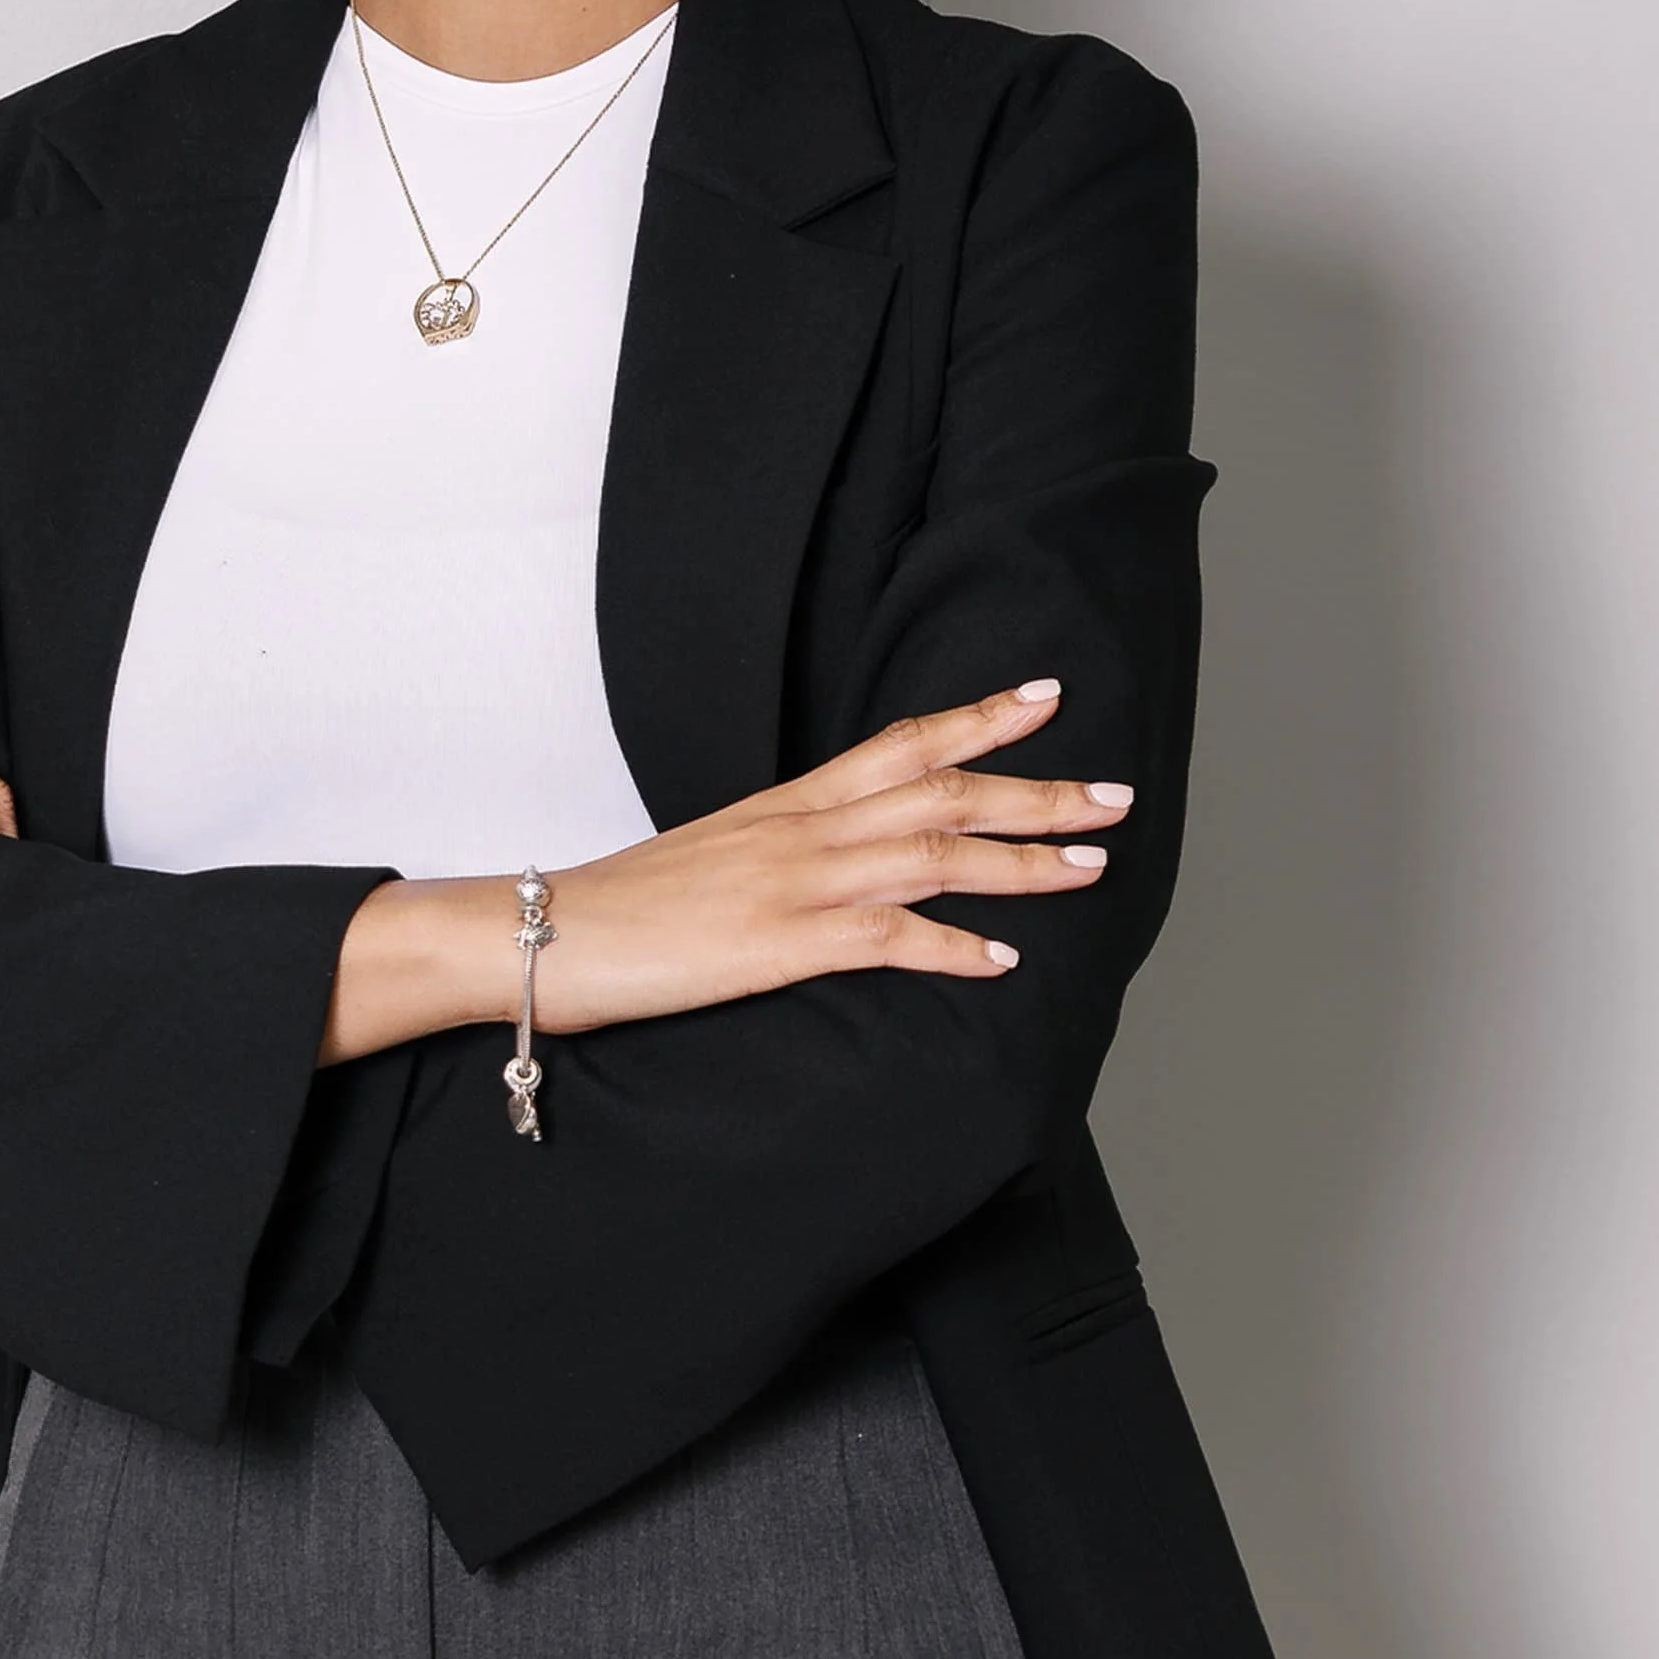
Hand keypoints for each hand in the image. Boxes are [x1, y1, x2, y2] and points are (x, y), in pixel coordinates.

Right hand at [323, 680, 1128, 1060]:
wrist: (544, 934)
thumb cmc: (623, 909)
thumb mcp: (713, 860)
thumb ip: (778, 854)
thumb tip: (829, 867)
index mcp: (787, 805)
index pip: (900, 744)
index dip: (978, 720)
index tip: (1043, 697)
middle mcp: (803, 829)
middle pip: (941, 791)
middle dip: (1035, 790)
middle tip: (1115, 791)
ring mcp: (795, 882)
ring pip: (933, 854)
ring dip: (1020, 861)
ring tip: (1090, 866)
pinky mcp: (781, 943)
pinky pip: (888, 938)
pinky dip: (952, 948)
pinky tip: (1001, 961)